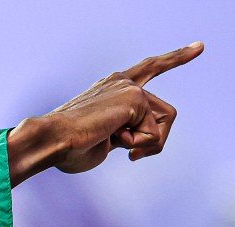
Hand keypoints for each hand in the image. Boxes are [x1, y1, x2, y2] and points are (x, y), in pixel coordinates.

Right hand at [7, 43, 203, 185]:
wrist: (52, 141)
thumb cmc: (68, 149)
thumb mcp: (103, 142)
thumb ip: (122, 135)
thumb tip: (135, 143)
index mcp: (110, 88)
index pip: (149, 69)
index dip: (175, 59)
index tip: (198, 48)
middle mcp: (121, 82)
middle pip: (166, 112)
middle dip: (156, 141)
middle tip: (131, 155)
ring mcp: (129, 87)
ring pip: (164, 123)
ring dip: (144, 144)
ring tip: (116, 146)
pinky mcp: (134, 97)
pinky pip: (153, 133)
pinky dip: (136, 144)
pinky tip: (112, 138)